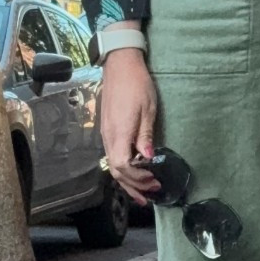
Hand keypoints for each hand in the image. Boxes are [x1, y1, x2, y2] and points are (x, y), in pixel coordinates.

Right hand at [99, 51, 160, 205]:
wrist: (120, 66)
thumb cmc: (137, 84)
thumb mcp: (147, 110)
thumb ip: (145, 135)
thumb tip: (147, 157)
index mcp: (118, 133)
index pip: (123, 166)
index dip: (137, 178)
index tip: (154, 180)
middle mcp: (108, 137)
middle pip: (116, 171)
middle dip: (133, 185)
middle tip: (150, 194)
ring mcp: (106, 134)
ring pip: (113, 165)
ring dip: (128, 181)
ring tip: (141, 192)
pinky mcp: (107, 130)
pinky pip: (113, 156)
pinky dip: (123, 169)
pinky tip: (133, 172)